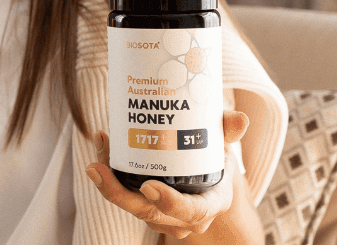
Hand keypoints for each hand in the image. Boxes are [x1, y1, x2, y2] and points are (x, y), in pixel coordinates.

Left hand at [85, 111, 249, 239]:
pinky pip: (122, 195)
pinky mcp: (143, 208)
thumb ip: (228, 130)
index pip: (190, 211)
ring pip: (129, 203)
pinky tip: (103, 143)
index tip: (148, 187)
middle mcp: (182, 217)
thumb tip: (239, 119)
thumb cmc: (214, 159)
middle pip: (148, 212)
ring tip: (101, 143)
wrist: (205, 175)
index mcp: (208, 204)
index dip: (168, 203)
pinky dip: (109, 172)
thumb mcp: (223, 145)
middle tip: (97, 169)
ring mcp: (160, 216)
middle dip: (118, 194)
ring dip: (108, 178)